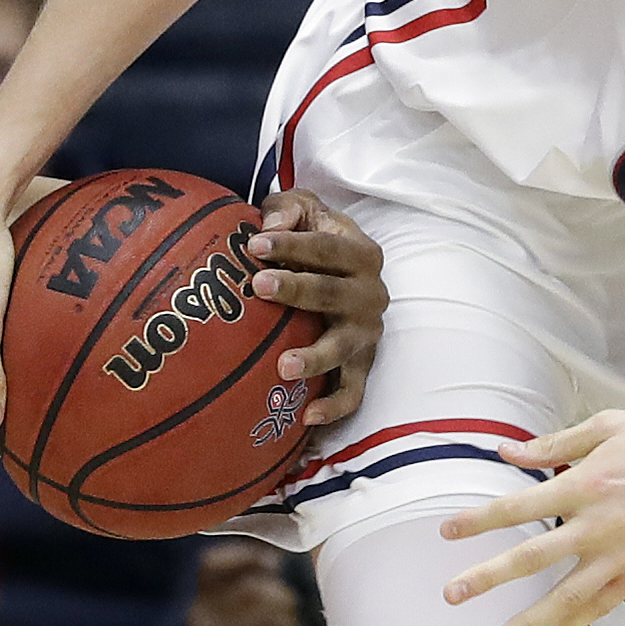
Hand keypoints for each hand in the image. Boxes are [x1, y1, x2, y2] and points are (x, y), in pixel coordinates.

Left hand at [251, 189, 386, 427]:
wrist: (342, 268)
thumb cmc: (312, 237)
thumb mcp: (303, 210)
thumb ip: (286, 209)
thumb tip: (270, 226)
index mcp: (361, 253)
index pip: (326, 247)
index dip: (291, 245)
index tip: (254, 244)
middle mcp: (371, 294)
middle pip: (333, 293)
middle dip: (296, 289)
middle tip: (259, 286)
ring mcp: (367, 332)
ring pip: (344, 348)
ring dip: (315, 357)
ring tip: (283, 366)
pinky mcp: (361, 364)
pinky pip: (353, 391)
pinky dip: (334, 406)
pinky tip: (307, 416)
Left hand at [439, 410, 624, 625]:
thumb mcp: (606, 427)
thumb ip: (553, 446)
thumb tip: (506, 451)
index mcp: (586, 484)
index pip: (519, 506)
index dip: (479, 520)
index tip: (446, 532)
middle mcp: (600, 524)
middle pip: (533, 557)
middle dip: (488, 577)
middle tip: (452, 594)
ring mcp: (623, 554)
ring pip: (567, 595)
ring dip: (528, 620)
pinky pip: (602, 605)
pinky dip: (574, 625)